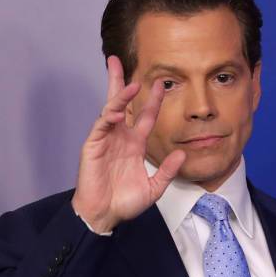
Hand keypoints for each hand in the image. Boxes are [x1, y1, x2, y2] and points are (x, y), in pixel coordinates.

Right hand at [71, 55, 185, 232]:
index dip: (153, 100)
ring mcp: (105, 140)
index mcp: (134, 144)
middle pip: (121, 103)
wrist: (104, 215)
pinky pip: (101, 127)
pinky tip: (116, 111)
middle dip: (121, 82)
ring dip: (119, 96)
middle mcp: (120, 137)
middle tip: (120, 61)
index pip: (144, 116)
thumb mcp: (154, 188)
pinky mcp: (93, 147)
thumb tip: (182, 154)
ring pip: (110, 110)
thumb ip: (167, 171)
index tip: (161, 84)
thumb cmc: (124, 202)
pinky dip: (108, 116)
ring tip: (131, 83)